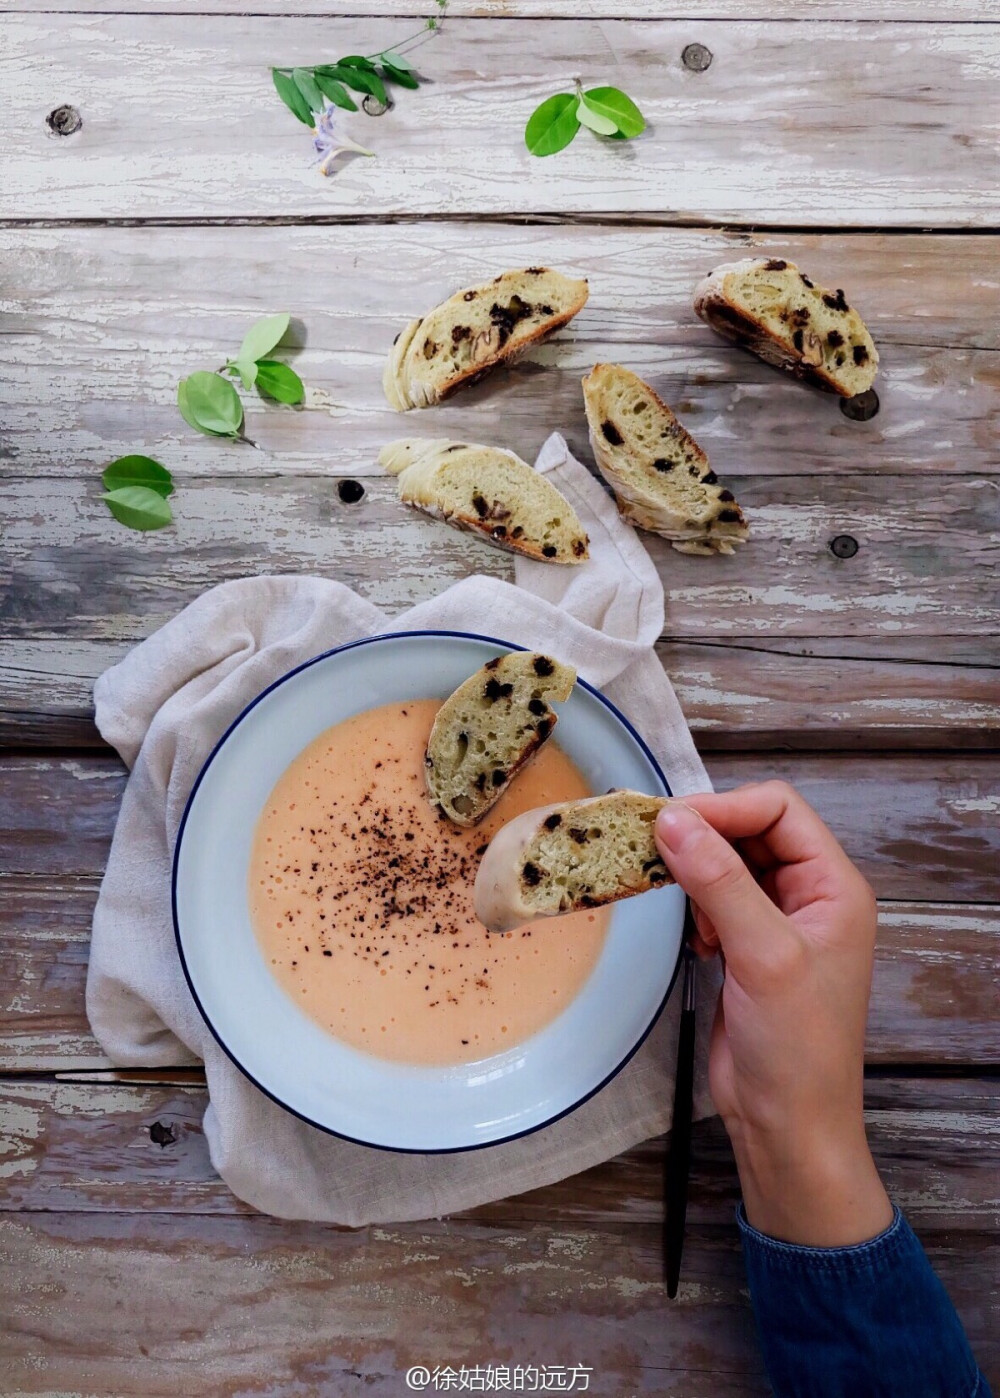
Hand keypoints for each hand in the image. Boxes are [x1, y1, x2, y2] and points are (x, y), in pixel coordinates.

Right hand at [655, 781, 892, 1246]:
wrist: (787, 1127)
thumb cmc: (798, 1049)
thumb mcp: (762, 956)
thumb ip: (719, 882)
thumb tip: (672, 821)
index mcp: (835, 886)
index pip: (780, 810)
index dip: (725, 809)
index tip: (670, 823)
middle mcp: (812, 896)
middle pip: (752, 831)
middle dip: (706, 839)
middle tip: (656, 854)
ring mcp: (780, 923)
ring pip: (728, 865)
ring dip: (698, 877)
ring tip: (690, 916)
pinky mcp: (750, 950)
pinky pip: (716, 901)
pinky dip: (697, 909)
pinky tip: (699, 943)